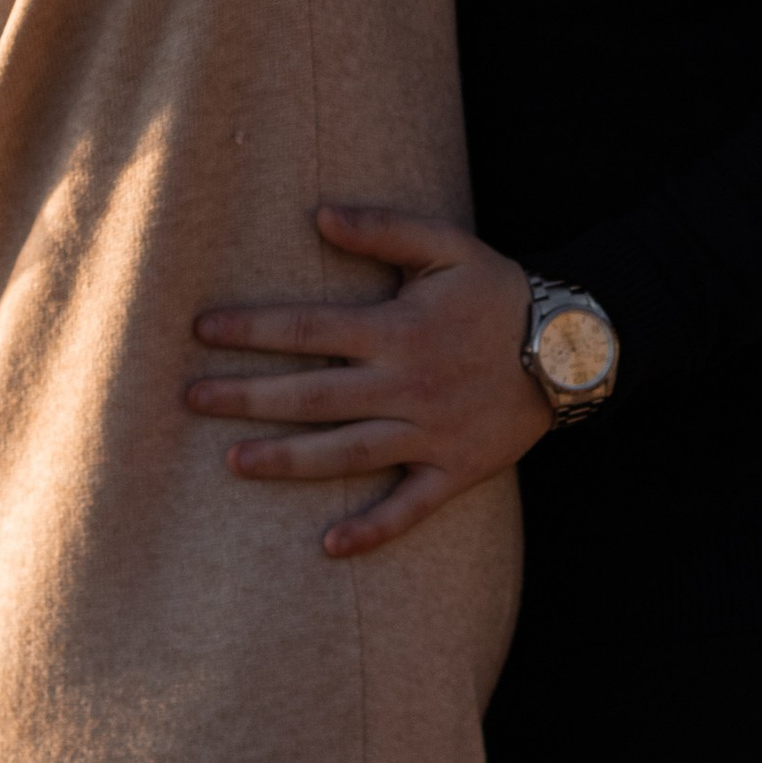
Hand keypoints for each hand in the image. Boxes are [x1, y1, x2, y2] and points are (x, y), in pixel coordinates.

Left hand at [186, 206, 551, 557]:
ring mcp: (426, 435)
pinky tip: (329, 547)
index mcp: (396, 330)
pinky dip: (371, 530)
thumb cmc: (499, 290)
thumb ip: (383, 230)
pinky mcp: (453, 471)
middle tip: (190, 399)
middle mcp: (403, 386)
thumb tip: (319, 214)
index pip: (307, 330)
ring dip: (286, 461)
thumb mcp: (447, 244)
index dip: (251, 329)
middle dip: (245, 397)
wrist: (571, 345)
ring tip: (233, 462)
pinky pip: (407, 508)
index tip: (202, 330)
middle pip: (310, 397)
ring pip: (343, 454)